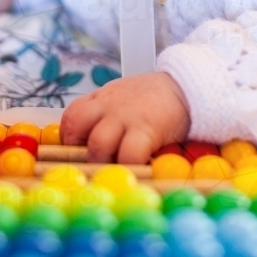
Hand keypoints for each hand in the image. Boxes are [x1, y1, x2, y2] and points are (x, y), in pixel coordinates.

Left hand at [60, 71, 189, 163]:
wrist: (185, 88)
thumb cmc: (151, 100)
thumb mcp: (121, 99)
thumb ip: (104, 116)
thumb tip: (89, 148)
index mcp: (100, 99)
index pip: (70, 117)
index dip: (70, 139)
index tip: (80, 153)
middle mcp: (107, 106)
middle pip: (76, 128)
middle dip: (80, 151)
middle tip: (96, 163)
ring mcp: (125, 117)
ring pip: (98, 144)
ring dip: (103, 162)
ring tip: (116, 168)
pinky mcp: (146, 129)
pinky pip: (129, 154)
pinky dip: (129, 165)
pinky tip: (137, 167)